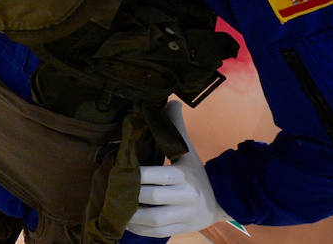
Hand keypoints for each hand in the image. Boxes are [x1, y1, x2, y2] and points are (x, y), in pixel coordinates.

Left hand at [126, 100, 233, 236]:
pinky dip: (140, 229)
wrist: (222, 200)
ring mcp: (184, 215)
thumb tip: (171, 101)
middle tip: (110, 189)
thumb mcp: (188, 150)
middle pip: (153, 197)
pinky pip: (157, 232)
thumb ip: (177, 127)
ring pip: (154, 219)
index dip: (135, 175)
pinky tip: (126, 222)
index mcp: (184, 175)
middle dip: (129, 195)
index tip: (116, 171)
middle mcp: (186, 196)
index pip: (156, 175)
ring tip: (114, 208)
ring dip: (131, 216)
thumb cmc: (197, 172)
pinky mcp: (182, 228)